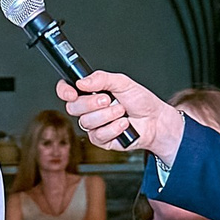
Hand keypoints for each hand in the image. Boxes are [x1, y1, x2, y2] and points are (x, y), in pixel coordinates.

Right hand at [58, 71, 184, 161]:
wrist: (155, 120)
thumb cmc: (140, 101)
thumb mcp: (123, 82)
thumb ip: (101, 78)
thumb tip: (82, 81)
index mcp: (91, 93)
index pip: (67, 90)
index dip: (65, 91)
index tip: (73, 92)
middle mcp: (89, 109)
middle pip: (73, 108)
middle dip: (91, 103)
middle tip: (108, 99)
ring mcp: (95, 125)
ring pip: (86, 122)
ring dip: (107, 115)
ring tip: (122, 111)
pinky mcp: (102, 140)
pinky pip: (98, 135)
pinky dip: (114, 128)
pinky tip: (124, 124)